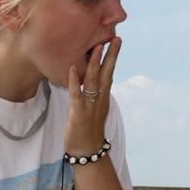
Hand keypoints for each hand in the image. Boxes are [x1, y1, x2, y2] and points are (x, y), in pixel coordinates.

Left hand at [66, 37, 120, 155]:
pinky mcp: (79, 112)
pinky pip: (77, 94)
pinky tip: (72, 69)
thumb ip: (94, 94)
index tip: (116, 41)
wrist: (87, 151)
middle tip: (115, 38)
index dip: (113, 57)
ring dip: (95, 63)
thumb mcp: (94, 108)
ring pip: (94, 80)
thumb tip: (91, 80)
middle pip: (107, 73)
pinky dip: (74, 81)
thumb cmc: (88, 129)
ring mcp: (91, 105)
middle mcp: (100, 98)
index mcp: (103, 97)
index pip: (110, 72)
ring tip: (97, 46)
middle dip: (111, 55)